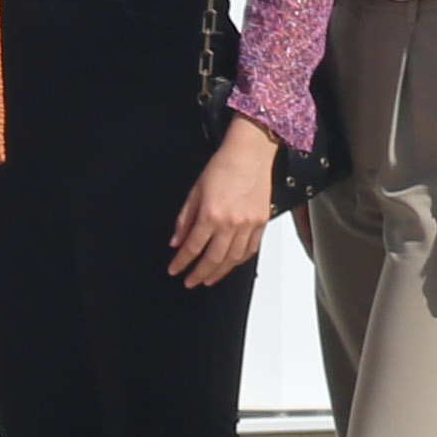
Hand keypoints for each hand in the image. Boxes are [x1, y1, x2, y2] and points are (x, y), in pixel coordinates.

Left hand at [168, 119, 278, 290]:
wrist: (250, 154)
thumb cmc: (222, 167)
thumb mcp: (194, 192)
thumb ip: (184, 220)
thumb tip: (176, 242)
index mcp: (211, 215)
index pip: (192, 247)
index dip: (182, 262)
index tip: (175, 270)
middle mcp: (231, 223)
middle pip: (213, 259)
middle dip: (199, 274)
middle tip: (191, 282)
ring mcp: (249, 224)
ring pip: (233, 258)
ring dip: (220, 272)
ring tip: (209, 278)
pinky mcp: (262, 222)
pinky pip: (250, 249)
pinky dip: (239, 261)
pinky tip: (231, 264)